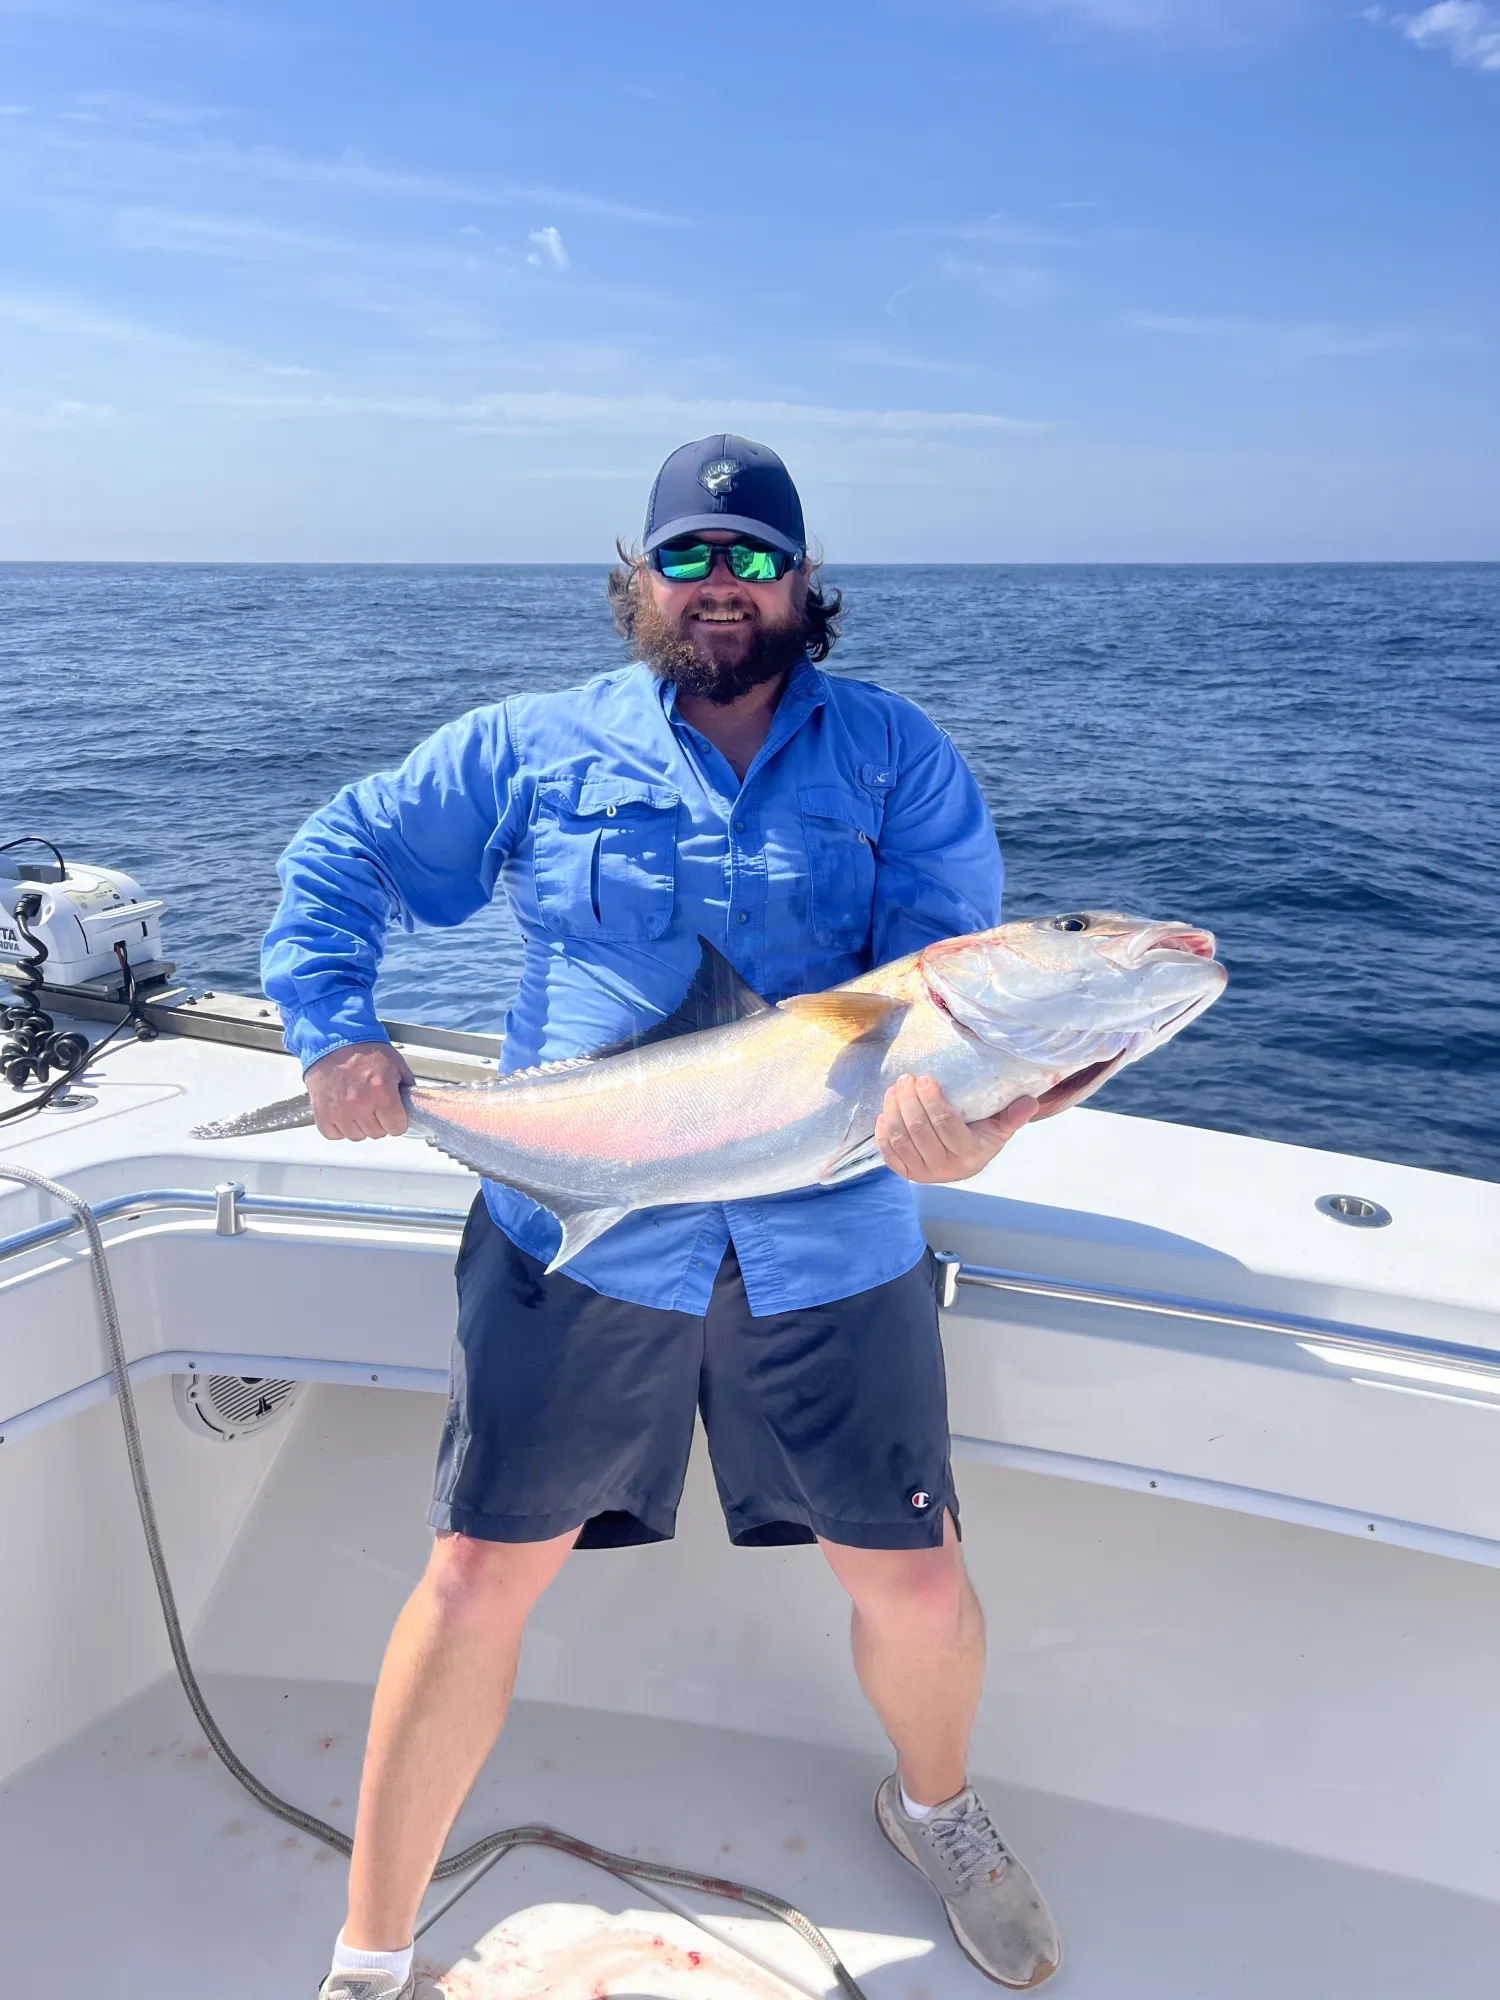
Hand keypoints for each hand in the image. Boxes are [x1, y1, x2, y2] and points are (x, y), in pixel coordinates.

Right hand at [304, 1040, 414, 1140]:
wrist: (334, 1040)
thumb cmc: (364, 1049)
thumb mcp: (395, 1063)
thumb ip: (406, 1085)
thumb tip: (412, 1103)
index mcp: (381, 1092)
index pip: (396, 1127)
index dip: (398, 1122)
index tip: (394, 1116)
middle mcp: (360, 1105)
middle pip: (377, 1133)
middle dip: (380, 1122)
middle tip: (376, 1107)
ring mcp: (339, 1111)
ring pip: (356, 1136)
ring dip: (360, 1126)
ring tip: (359, 1108)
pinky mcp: (322, 1113)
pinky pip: (334, 1134)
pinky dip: (339, 1128)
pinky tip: (344, 1113)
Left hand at [875, 1074, 1037, 1184]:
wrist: (965, 1163)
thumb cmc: (981, 1138)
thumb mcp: (1000, 1128)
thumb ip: (1013, 1115)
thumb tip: (1031, 1101)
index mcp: (968, 1154)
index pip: (945, 1125)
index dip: (931, 1100)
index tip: (924, 1079)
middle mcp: (944, 1168)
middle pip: (920, 1130)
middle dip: (909, 1101)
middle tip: (906, 1079)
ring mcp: (923, 1173)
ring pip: (901, 1139)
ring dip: (893, 1112)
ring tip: (894, 1090)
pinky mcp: (907, 1173)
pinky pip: (889, 1154)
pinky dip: (883, 1133)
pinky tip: (884, 1112)